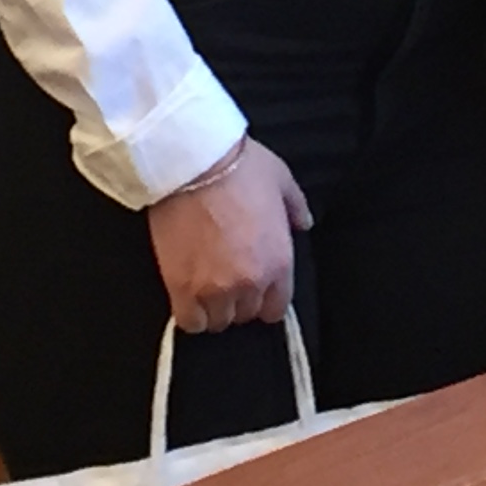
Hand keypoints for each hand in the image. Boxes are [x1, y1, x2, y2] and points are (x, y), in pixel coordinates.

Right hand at [147, 137, 312, 334]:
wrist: (194, 164)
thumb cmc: (240, 168)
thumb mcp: (282, 180)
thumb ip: (296, 207)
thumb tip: (303, 223)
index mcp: (279, 262)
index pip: (277, 308)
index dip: (266, 299)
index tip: (256, 288)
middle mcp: (251, 282)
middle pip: (246, 314)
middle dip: (239, 299)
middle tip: (228, 276)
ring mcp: (214, 289)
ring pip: (218, 322)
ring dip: (214, 308)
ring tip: (206, 286)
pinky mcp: (181, 287)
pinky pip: (190, 322)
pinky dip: (191, 314)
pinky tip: (188, 296)